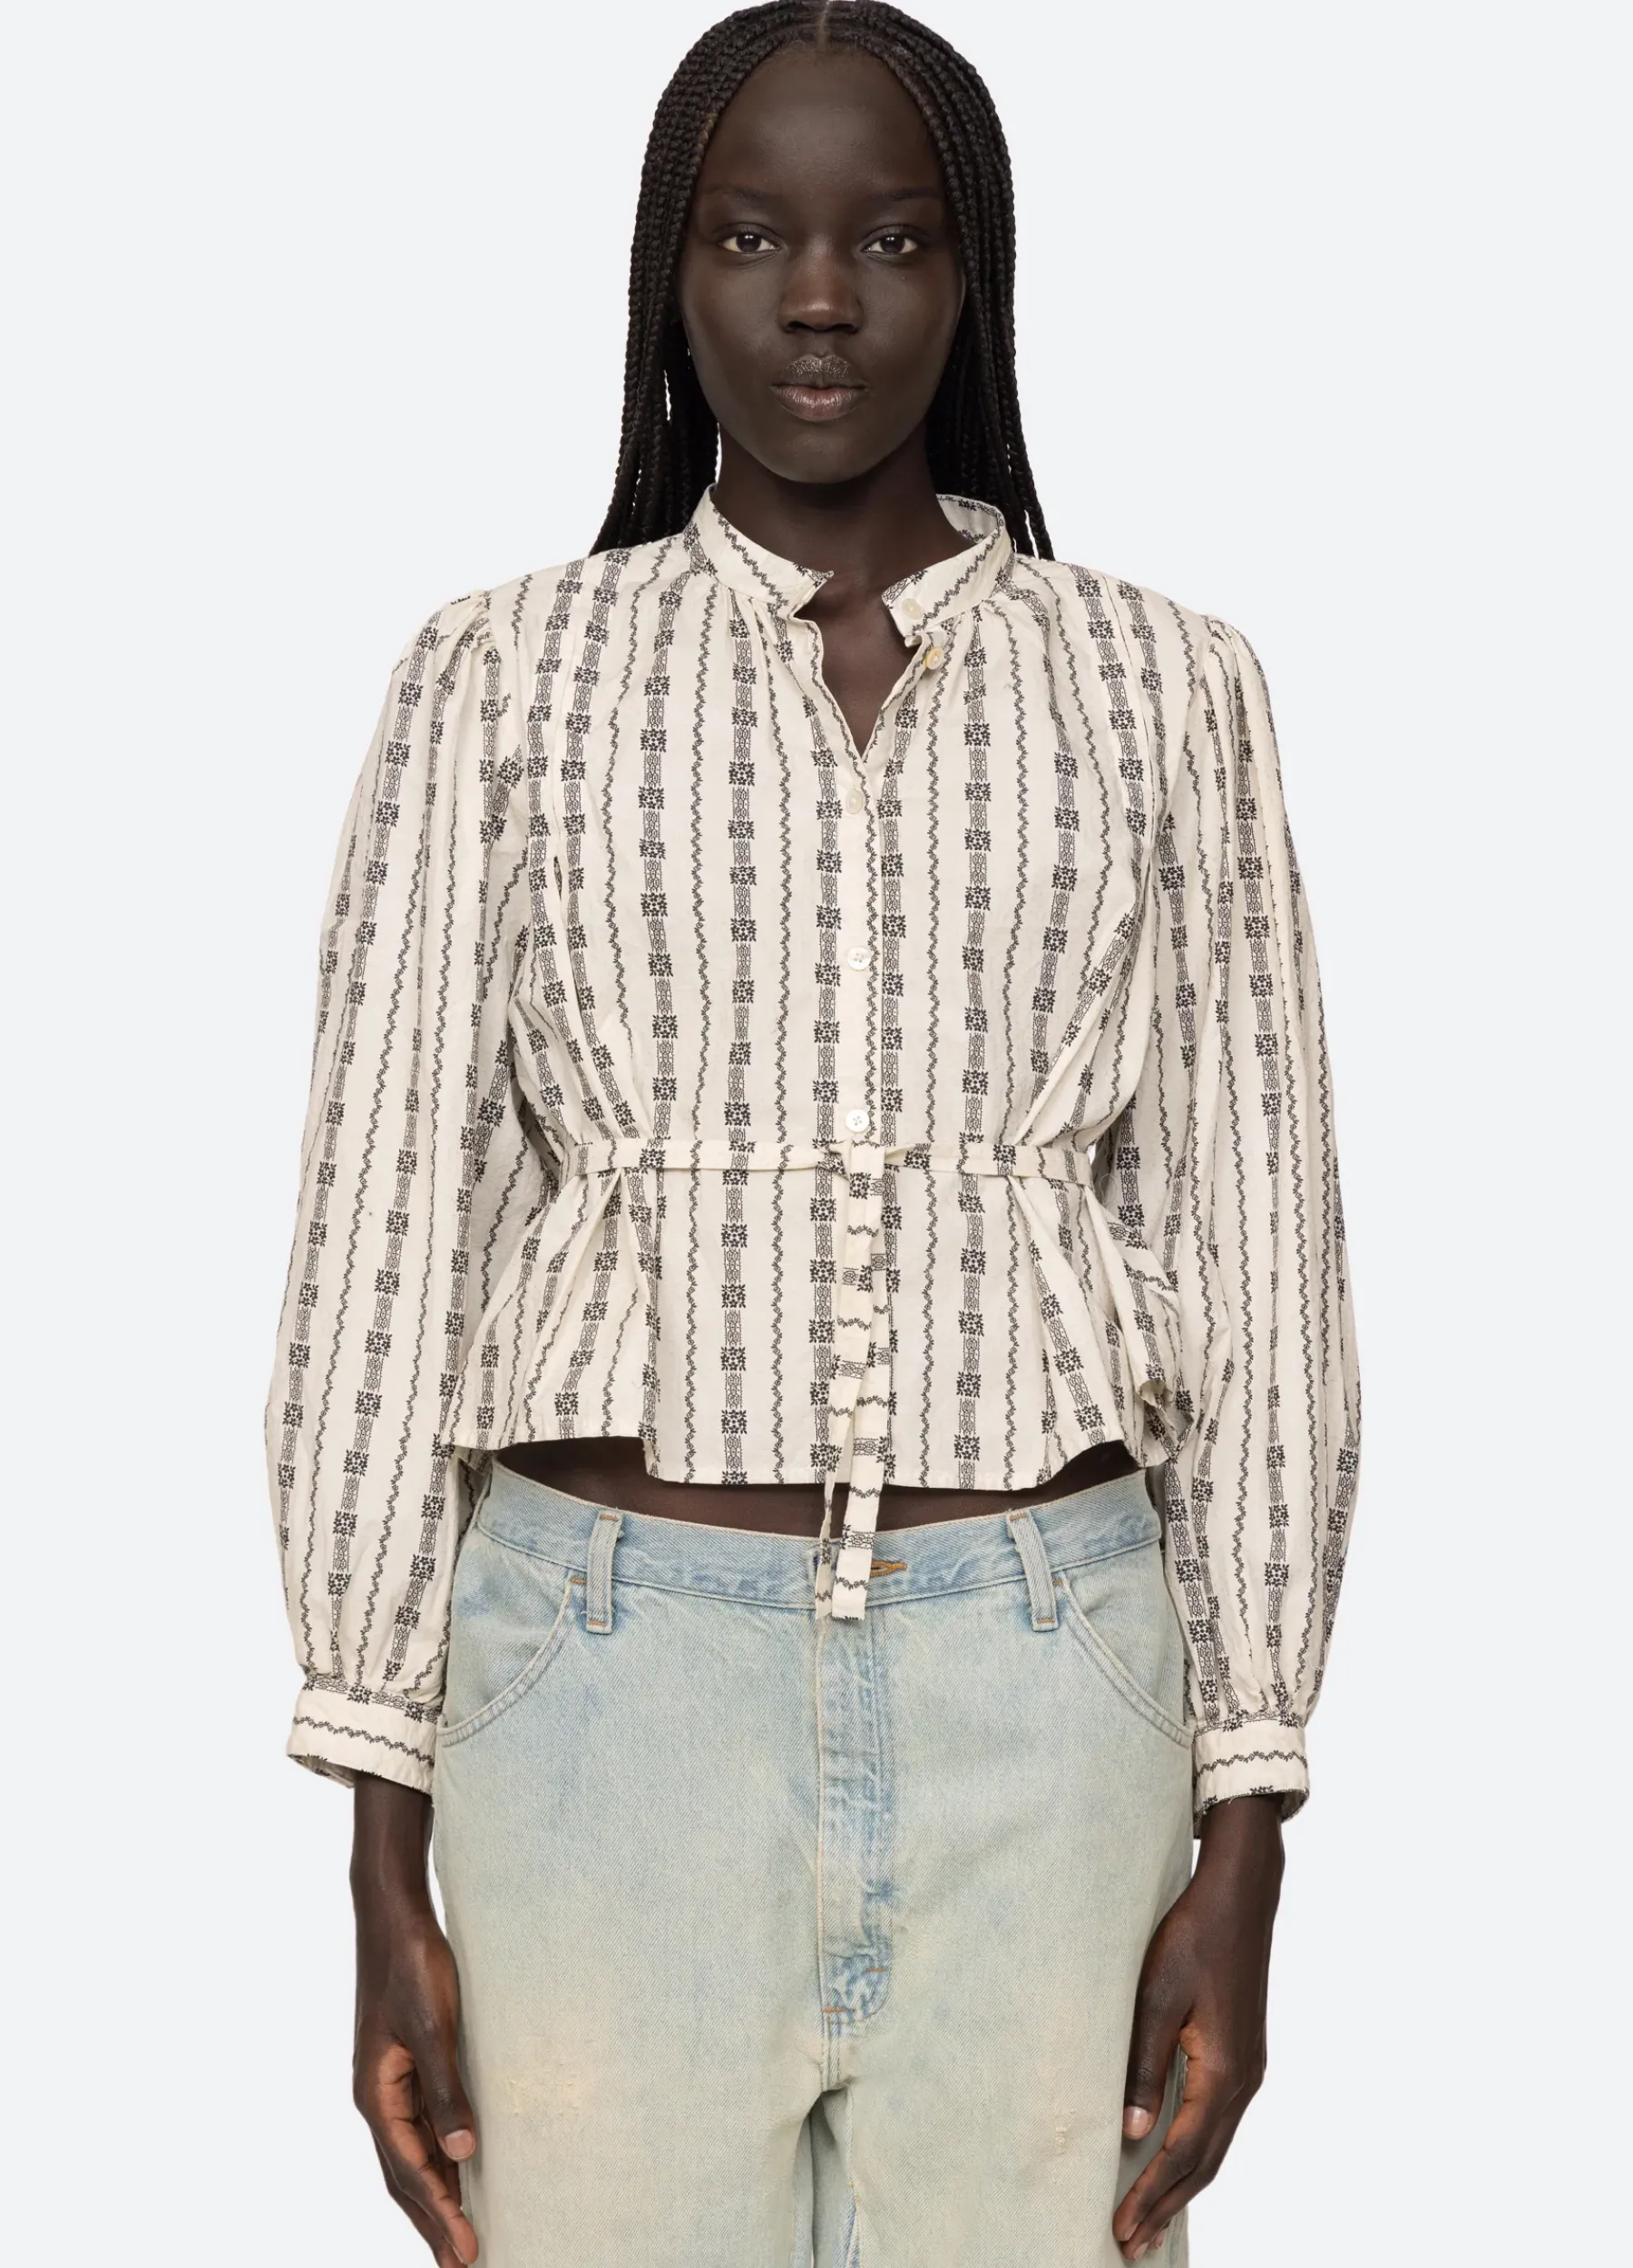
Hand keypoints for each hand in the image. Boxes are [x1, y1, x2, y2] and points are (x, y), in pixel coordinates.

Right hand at [351, 1776, 478, 2267]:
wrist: (393, 1915)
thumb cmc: (411, 1964)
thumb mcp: (434, 2025)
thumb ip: (446, 2087)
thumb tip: (464, 2150)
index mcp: (376, 2096)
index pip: (411, 2173)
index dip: (440, 2215)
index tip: (466, 2253)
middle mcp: (377, 2098)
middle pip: (404, 2178)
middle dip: (433, 2222)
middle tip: (464, 2263)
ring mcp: (387, 2084)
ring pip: (409, 2157)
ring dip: (434, 2196)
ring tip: (461, 2233)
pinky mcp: (403, 2067)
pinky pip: (417, 2129)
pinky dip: (436, 2159)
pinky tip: (459, 2168)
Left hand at [1112, 1792, 1283, 2259]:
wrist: (1240, 1896)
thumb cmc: (1195, 1937)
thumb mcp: (1158, 1995)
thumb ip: (1146, 2064)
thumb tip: (1132, 2131)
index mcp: (1224, 2071)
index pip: (1183, 2153)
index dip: (1151, 2194)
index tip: (1121, 2228)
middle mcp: (1242, 2081)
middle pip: (1202, 2163)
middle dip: (1165, 2206)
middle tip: (1130, 2245)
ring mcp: (1246, 2071)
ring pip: (1213, 2148)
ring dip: (1180, 2187)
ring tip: (1148, 2222)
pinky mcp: (1240, 2057)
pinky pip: (1217, 2123)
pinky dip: (1193, 2155)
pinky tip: (1174, 2164)